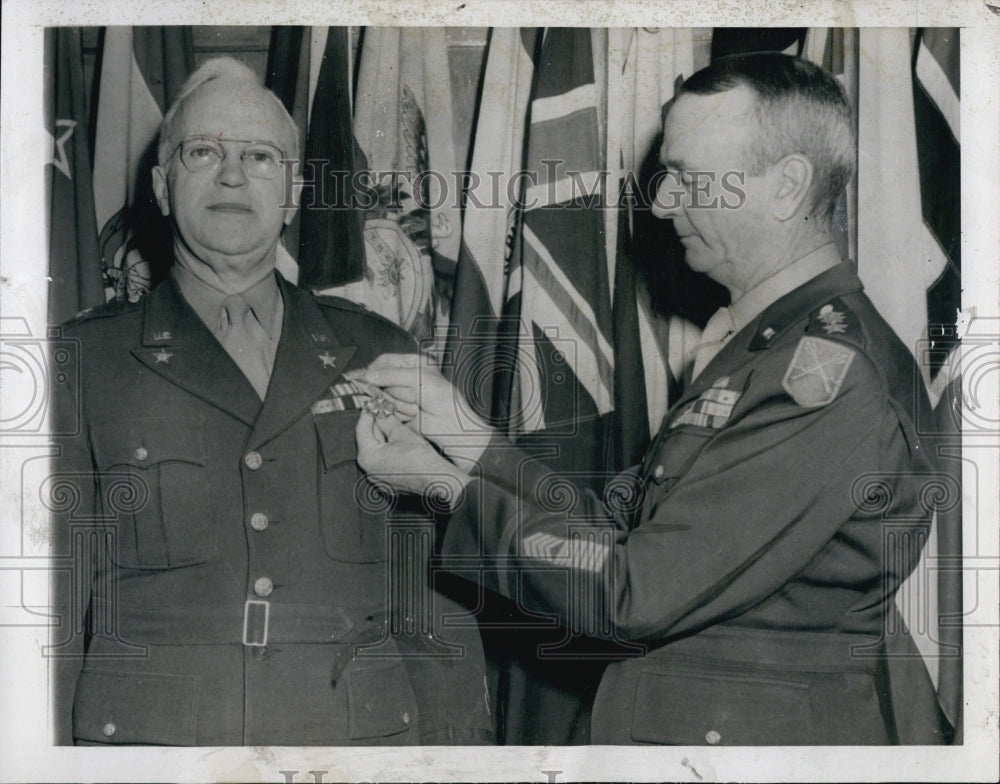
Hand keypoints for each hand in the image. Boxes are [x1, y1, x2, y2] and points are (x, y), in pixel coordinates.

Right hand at [347, 353, 493, 468]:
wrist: (451, 426)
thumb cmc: (443, 398)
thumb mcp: (418, 378)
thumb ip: (391, 374)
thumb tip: (367, 375)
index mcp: (413, 363)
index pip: (385, 361)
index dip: (375, 369)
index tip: (366, 377)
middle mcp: (405, 377)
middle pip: (380, 379)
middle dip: (393, 389)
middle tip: (411, 396)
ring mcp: (400, 395)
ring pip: (382, 395)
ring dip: (399, 403)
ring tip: (416, 407)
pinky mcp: (398, 411)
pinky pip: (386, 409)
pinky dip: (398, 412)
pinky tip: (411, 414)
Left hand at [355, 410, 470, 504]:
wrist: (436, 480)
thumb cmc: (420, 460)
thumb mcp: (402, 433)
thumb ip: (387, 420)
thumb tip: (381, 410)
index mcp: (368, 457)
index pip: (362, 428)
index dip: (369, 412)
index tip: (373, 403)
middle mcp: (369, 470)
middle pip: (368, 439)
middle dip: (376, 424)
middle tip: (384, 410)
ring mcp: (378, 477)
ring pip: (376, 449)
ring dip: (383, 435)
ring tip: (393, 423)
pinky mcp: (387, 480)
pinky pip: (383, 460)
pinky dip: (388, 448)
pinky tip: (398, 440)